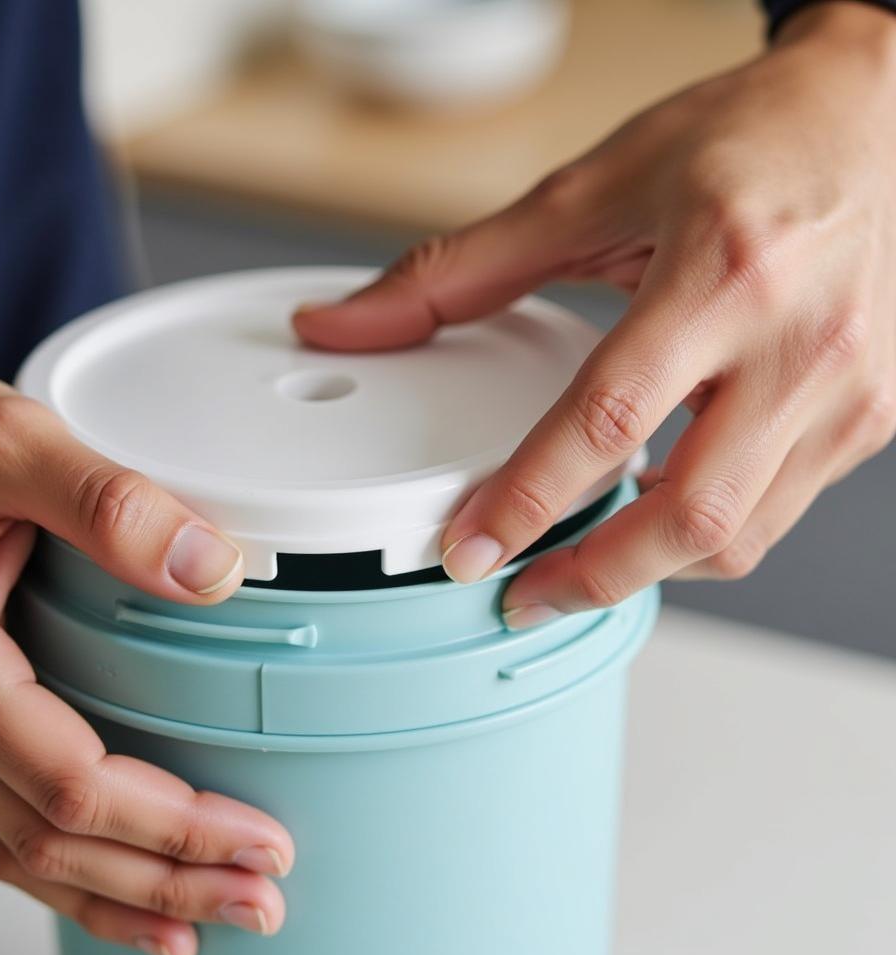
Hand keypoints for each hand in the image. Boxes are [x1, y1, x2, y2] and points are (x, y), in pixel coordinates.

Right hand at [0, 349, 293, 954]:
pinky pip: (8, 825)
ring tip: (210, 919)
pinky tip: (124, 892)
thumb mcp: (12, 445)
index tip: (256, 837)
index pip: (78, 786)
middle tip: (260, 900)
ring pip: (29, 855)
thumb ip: (111, 503)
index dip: (174, 825)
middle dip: (168, 880)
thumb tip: (210, 569)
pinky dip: (71, 877)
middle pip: (59, 844)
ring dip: (125, 896)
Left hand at [294, 2, 895, 627]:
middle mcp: (801, 341)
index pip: (608, 419)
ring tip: (578, 564)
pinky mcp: (871, 416)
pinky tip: (653, 516)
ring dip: (648, 569)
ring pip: (739, 535)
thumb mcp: (593, 188)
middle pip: (690, 517)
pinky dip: (703, 535)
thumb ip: (461, 269)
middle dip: (592, 578)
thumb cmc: (748, 139)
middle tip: (521, 596)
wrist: (878, 114)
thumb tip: (355, 321)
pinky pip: (775, 512)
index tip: (470, 550)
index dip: (528, 501)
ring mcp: (850, 389)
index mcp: (723, 270)